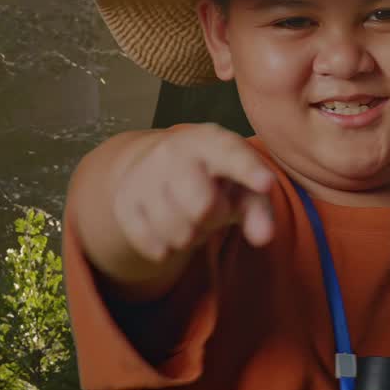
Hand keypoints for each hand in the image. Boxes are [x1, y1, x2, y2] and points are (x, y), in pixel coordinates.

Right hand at [112, 123, 275, 261]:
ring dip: (191, 236)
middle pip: (202, 206)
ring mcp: (144, 176)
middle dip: (214, 217)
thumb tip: (263, 237)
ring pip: (177, 232)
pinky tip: (169, 228)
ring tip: (191, 217)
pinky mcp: (123, 202)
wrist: (160, 168)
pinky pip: (153, 245)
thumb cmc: (216, 178)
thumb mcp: (242, 187)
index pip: (231, 155)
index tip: (266, 184)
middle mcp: (173, 152)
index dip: (248, 170)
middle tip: (212, 208)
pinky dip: (167, 248)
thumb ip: (259, 210)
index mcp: (211, 141)